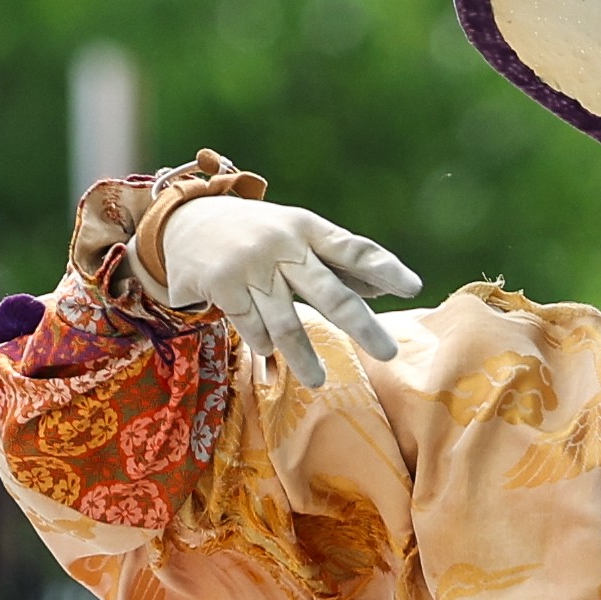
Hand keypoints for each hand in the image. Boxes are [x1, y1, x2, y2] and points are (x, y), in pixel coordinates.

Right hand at [145, 195, 420, 386]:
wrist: (186, 219)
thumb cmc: (260, 234)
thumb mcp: (298, 235)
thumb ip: (337, 262)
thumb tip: (384, 289)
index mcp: (308, 228)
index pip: (353, 249)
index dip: (384, 268)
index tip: (414, 288)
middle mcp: (283, 243)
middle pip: (329, 291)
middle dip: (361, 325)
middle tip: (388, 352)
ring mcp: (251, 264)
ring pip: (286, 321)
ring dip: (303, 356)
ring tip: (319, 380)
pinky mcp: (222, 283)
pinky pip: (250, 325)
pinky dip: (262, 342)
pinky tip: (267, 351)